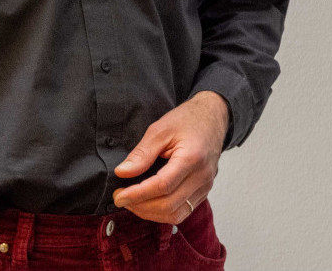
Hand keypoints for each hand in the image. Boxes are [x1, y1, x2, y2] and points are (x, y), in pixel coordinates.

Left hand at [112, 91, 228, 223]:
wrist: (213, 118)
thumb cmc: (187, 121)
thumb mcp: (160, 130)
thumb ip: (142, 153)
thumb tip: (122, 172)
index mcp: (192, 158)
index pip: (162, 186)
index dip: (137, 195)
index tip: (118, 196)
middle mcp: (202, 176)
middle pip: (168, 204)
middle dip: (139, 206)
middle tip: (121, 197)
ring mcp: (205, 186)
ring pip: (175, 214)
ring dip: (150, 213)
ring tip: (133, 201)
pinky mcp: (203, 192)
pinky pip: (182, 212)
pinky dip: (162, 212)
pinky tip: (149, 203)